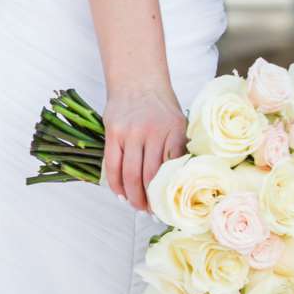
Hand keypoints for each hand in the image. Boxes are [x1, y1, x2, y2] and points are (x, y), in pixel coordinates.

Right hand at [100, 79, 186, 211]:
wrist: (138, 80)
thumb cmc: (160, 106)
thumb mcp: (178, 124)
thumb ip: (179, 149)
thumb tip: (180, 183)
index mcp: (175, 132)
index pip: (172, 171)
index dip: (169, 193)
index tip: (169, 208)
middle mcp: (153, 132)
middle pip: (150, 177)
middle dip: (150, 200)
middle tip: (151, 213)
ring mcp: (131, 132)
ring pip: (131, 175)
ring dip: (133, 196)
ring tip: (137, 207)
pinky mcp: (113, 133)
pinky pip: (113, 165)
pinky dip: (116, 184)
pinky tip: (121, 194)